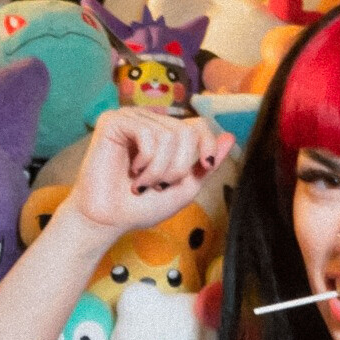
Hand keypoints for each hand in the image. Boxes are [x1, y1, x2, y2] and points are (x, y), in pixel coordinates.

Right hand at [65, 107, 234, 238]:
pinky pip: (147, 134)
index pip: (198, 125)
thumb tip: (229, 137)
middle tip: (158, 185)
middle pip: (186, 132)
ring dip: (159, 170)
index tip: (204, 166)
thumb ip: (206, 164)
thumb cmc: (142, 206)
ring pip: (168, 135)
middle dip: (178, 167)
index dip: (208, 144)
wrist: (110, 220)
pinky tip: (132, 172)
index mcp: (166, 134)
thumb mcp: (185, 188)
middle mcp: (149, 121)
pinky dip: (146, 161)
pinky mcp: (113, 121)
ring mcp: (131, 118)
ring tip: (142, 183)